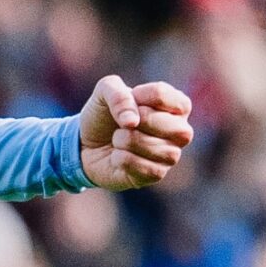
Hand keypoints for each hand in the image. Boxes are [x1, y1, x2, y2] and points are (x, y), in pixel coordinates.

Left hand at [77, 76, 194, 192]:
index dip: (141, 97)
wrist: (85, 146)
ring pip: (162, 150)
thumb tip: (132, 121)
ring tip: (117, 139)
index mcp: (176, 106)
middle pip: (175, 127)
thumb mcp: (104, 92)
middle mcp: (180, 130)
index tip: (129, 99)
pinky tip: (117, 156)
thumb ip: (118, 94)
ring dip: (129, 141)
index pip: (168, 97)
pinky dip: (124, 160)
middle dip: (142, 121)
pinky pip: (147, 169)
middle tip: (123, 123)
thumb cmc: (104, 116)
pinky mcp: (156, 174)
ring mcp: (170, 154)